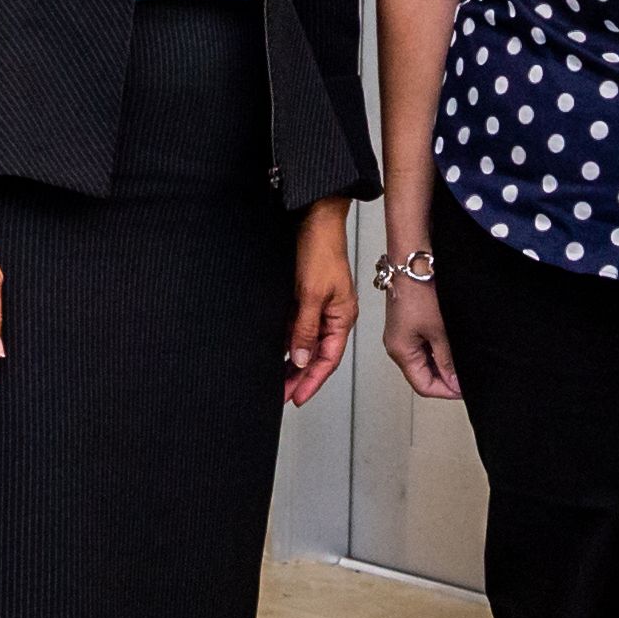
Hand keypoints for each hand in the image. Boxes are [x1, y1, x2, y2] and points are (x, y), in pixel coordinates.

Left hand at [285, 204, 356, 406]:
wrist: (315, 220)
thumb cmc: (321, 250)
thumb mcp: (311, 295)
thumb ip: (305, 328)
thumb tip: (301, 359)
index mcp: (342, 318)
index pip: (328, 360)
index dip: (312, 381)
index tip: (296, 398)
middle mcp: (333, 316)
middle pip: (317, 356)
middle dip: (300, 377)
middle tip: (282, 395)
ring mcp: (320, 307)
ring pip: (306, 344)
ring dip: (293, 362)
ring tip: (276, 380)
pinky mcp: (307, 298)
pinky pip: (298, 328)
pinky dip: (289, 342)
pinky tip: (277, 353)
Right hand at [381, 268, 460, 399]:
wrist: (413, 260)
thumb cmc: (418, 289)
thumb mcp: (439, 331)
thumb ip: (447, 360)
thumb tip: (454, 382)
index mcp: (400, 351)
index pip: (423, 386)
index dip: (445, 391)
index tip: (464, 389)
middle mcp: (398, 345)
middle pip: (423, 375)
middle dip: (445, 379)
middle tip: (467, 376)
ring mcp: (403, 334)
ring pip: (425, 360)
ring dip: (443, 363)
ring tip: (462, 359)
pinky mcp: (409, 322)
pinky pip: (424, 345)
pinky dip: (439, 349)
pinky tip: (452, 344)